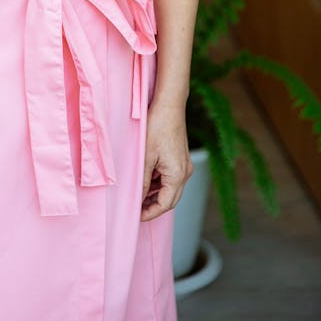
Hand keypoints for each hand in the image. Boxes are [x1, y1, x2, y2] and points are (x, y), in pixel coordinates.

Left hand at [140, 99, 192, 221]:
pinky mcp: (180, 158)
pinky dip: (159, 182)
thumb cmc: (158, 127)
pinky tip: (145, 179)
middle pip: (170, 199)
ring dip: (155, 194)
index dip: (150, 212)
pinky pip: (170, 177)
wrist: (170, 105)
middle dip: (153, 206)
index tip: (136, 216)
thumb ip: (142, 180)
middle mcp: (185, 172)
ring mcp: (184, 165)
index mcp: (178, 175)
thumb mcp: (146, 156)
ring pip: (170, 188)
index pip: (165, 204)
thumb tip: (138, 198)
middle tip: (136, 209)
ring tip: (137, 194)